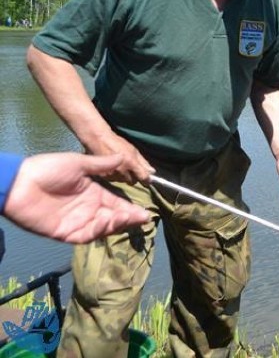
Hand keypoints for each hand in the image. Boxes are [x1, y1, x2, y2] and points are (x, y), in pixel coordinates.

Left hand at [3, 152, 150, 242]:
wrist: (20, 183)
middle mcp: (88, 210)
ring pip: (104, 228)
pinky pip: (87, 235)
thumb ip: (102, 165)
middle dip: (129, 219)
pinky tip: (108, 220)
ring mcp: (78, 222)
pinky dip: (99, 230)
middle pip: (114, 218)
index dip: (131, 208)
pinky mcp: (66, 233)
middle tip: (143, 218)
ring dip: (117, 224)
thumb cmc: (48, 169)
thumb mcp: (78, 163)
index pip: (118, 203)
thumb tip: (124, 157)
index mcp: (94, 194)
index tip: (145, 211)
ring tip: (128, 217)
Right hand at [85, 132, 154, 182]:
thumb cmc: (118, 143)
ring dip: (124, 177)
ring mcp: (112, 174)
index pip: (143, 177)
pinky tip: (113, 169)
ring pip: (123, 181)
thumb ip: (143, 162)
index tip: (148, 180)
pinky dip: (115, 177)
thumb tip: (152, 172)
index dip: (146, 180)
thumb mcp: (133, 150)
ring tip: (120, 167)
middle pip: (132, 181)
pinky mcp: (103, 176)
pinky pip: (113, 180)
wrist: (99, 140)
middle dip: (133, 177)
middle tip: (131, 170)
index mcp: (131, 162)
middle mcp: (121, 170)